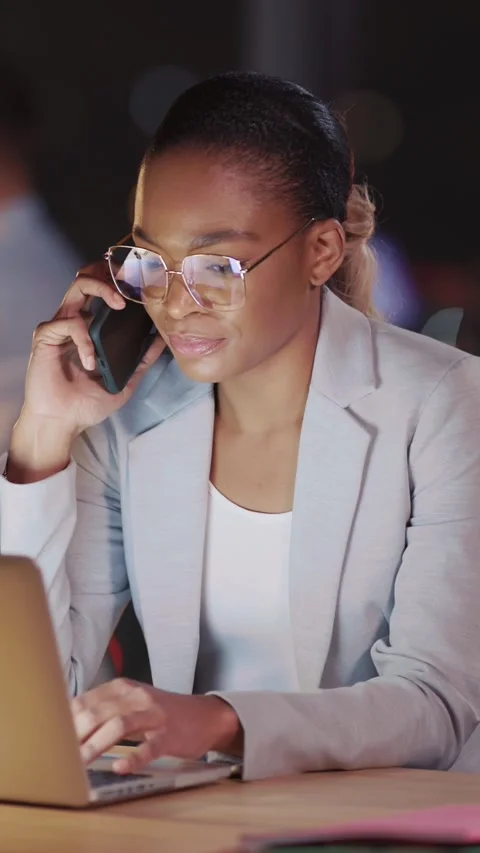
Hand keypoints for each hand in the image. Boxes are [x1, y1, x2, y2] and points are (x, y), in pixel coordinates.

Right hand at [7, 262, 164, 481]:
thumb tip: (162, 340)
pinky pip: (69, 323)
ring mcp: (60, 326)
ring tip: (119, 305)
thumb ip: (142, 361)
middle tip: (130, 284)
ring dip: (101, 289)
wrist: (63, 422)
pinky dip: (84, 340)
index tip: (143, 283)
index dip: (121, 281)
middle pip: (88, 277)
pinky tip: (89, 362)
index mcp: (92, 327)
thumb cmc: (87, 404)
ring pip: (77, 287)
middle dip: (110, 273)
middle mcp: (75, 320)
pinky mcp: (47, 336)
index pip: (104, 291)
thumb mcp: (124, 382)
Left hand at [71, 678, 242, 773]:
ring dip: (96, 745)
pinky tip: (121, 767)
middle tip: (61, 756)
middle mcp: (136, 697)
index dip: (67, 721)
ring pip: (119, 725)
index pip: (86, 701)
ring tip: (81, 763)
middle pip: (98, 712)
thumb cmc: (162, 713)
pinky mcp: (169, 735)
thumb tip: (69, 724)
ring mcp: (154, 715)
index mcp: (123, 688)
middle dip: (76, 735)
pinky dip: (134, 757)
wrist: (204, 716)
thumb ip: (104, 709)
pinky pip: (150, 746)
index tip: (53, 739)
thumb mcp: (132, 702)